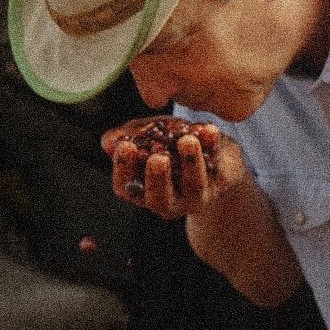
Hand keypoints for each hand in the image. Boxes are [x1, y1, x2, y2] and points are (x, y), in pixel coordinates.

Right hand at [101, 121, 248, 221]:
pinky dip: (214, 146)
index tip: (126, 145)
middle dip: (158, 178)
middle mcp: (168, 200)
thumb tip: (108, 142)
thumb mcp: (148, 135)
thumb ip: (129, 136)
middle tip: (157, 158)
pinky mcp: (221, 183)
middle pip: (159, 198)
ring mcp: (196, 195)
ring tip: (187, 140)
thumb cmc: (172, 144)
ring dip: (190, 163)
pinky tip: (210, 129)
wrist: (212, 148)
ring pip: (194, 186)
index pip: (126, 187)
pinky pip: (219, 166)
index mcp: (142, 190)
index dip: (123, 168)